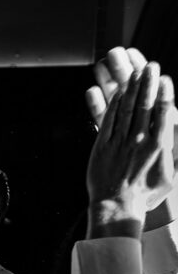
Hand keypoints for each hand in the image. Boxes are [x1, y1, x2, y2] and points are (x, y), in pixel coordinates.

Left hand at [86, 64, 173, 230]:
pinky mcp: (102, 146)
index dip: (165, 93)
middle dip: (149, 83)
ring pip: (127, 109)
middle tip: (151, 66)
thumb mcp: (171, 175)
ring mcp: (120, 142)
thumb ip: (176, 152)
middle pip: (146, 105)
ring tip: (136, 71)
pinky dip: (113, 103)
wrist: (116, 207)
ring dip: (132, 88)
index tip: (166, 79)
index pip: (165, 113)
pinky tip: (117, 91)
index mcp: (160, 146)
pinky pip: (108, 120)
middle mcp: (140, 141)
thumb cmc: (146, 195)